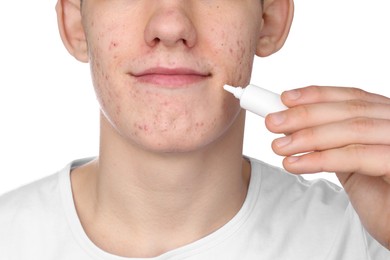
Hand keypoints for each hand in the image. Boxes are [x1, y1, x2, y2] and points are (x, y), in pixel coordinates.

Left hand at [265, 86, 389, 248]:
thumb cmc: (382, 198)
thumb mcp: (351, 163)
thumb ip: (331, 142)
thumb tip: (294, 126)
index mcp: (388, 120)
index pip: (353, 98)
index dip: (317, 95)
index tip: (286, 99)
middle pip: (351, 110)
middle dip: (305, 115)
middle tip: (273, 123)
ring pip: (353, 130)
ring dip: (308, 136)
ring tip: (279, 147)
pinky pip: (357, 156)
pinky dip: (321, 158)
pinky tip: (294, 163)